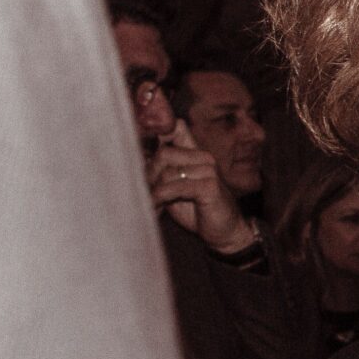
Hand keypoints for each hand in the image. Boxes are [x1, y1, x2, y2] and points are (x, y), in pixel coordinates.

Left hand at [147, 122, 257, 256]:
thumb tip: (133, 161)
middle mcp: (203, 157)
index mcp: (195, 154)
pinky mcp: (210, 186)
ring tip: (150, 205)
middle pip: (164, 153)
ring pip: (167, 172)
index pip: (177, 127)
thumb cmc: (196, 209)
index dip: (158, 131)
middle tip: (143, 192)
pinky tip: (157, 207)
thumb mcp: (174, 187)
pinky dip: (161, 198)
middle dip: (148, 175)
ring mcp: (208, 170)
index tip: (142, 148)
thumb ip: (160, 172)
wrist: (225, 231)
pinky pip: (175, 187)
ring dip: (153, 192)